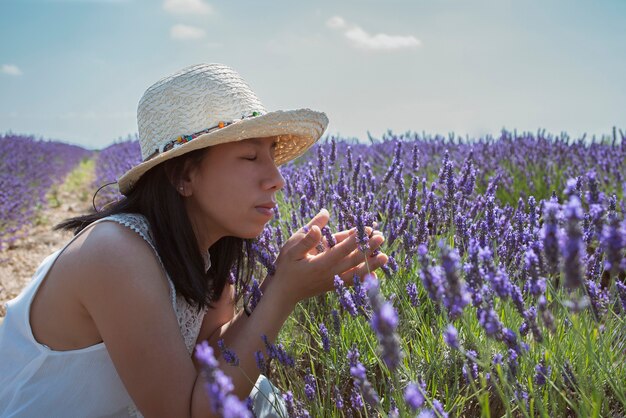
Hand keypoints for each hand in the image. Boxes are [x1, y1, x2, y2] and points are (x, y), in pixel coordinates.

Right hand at [271, 208, 387, 305]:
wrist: (284, 292)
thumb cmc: (286, 267)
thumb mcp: (292, 248)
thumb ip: (308, 235)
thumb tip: (324, 216)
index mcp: (320, 263)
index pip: (342, 249)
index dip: (355, 239)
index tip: (366, 229)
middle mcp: (330, 274)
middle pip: (353, 260)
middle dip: (368, 249)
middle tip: (381, 237)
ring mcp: (334, 281)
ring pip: (356, 273)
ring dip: (371, 264)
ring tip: (385, 257)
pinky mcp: (335, 285)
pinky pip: (352, 283)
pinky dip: (363, 279)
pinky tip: (375, 275)